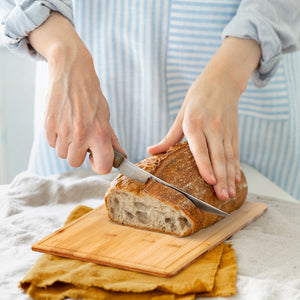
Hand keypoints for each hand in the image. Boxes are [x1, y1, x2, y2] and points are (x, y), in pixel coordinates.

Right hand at [29, 12, 123, 172]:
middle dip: (79, 154)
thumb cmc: (91, 95)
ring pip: (62, 154)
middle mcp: (81, 135)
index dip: (99, 164)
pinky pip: (51, 143)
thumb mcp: (106, 116)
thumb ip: (112, 139)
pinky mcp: (48, 124)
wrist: (72, 71)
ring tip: (72, 128)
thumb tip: (121, 156)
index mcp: (100, 133)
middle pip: (75, 162)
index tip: (96, 157)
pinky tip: (62, 122)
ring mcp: (63, 130)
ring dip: (67, 145)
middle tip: (82, 139)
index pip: (102, 167)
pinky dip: (56, 137)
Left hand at [148, 37, 260, 199]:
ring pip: (228, 157)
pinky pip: (235, 152)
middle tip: (222, 197)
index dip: (206, 165)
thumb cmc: (197, 97)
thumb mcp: (181, 114)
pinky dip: (236, 167)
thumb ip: (169, 136)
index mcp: (195, 123)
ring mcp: (225, 130)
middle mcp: (212, 127)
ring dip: (230, 177)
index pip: (200, 148)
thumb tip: (151, 150)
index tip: (210, 181)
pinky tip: (237, 180)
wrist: (222, 80)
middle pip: (217, 156)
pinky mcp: (234, 131)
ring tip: (230, 194)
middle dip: (221, 178)